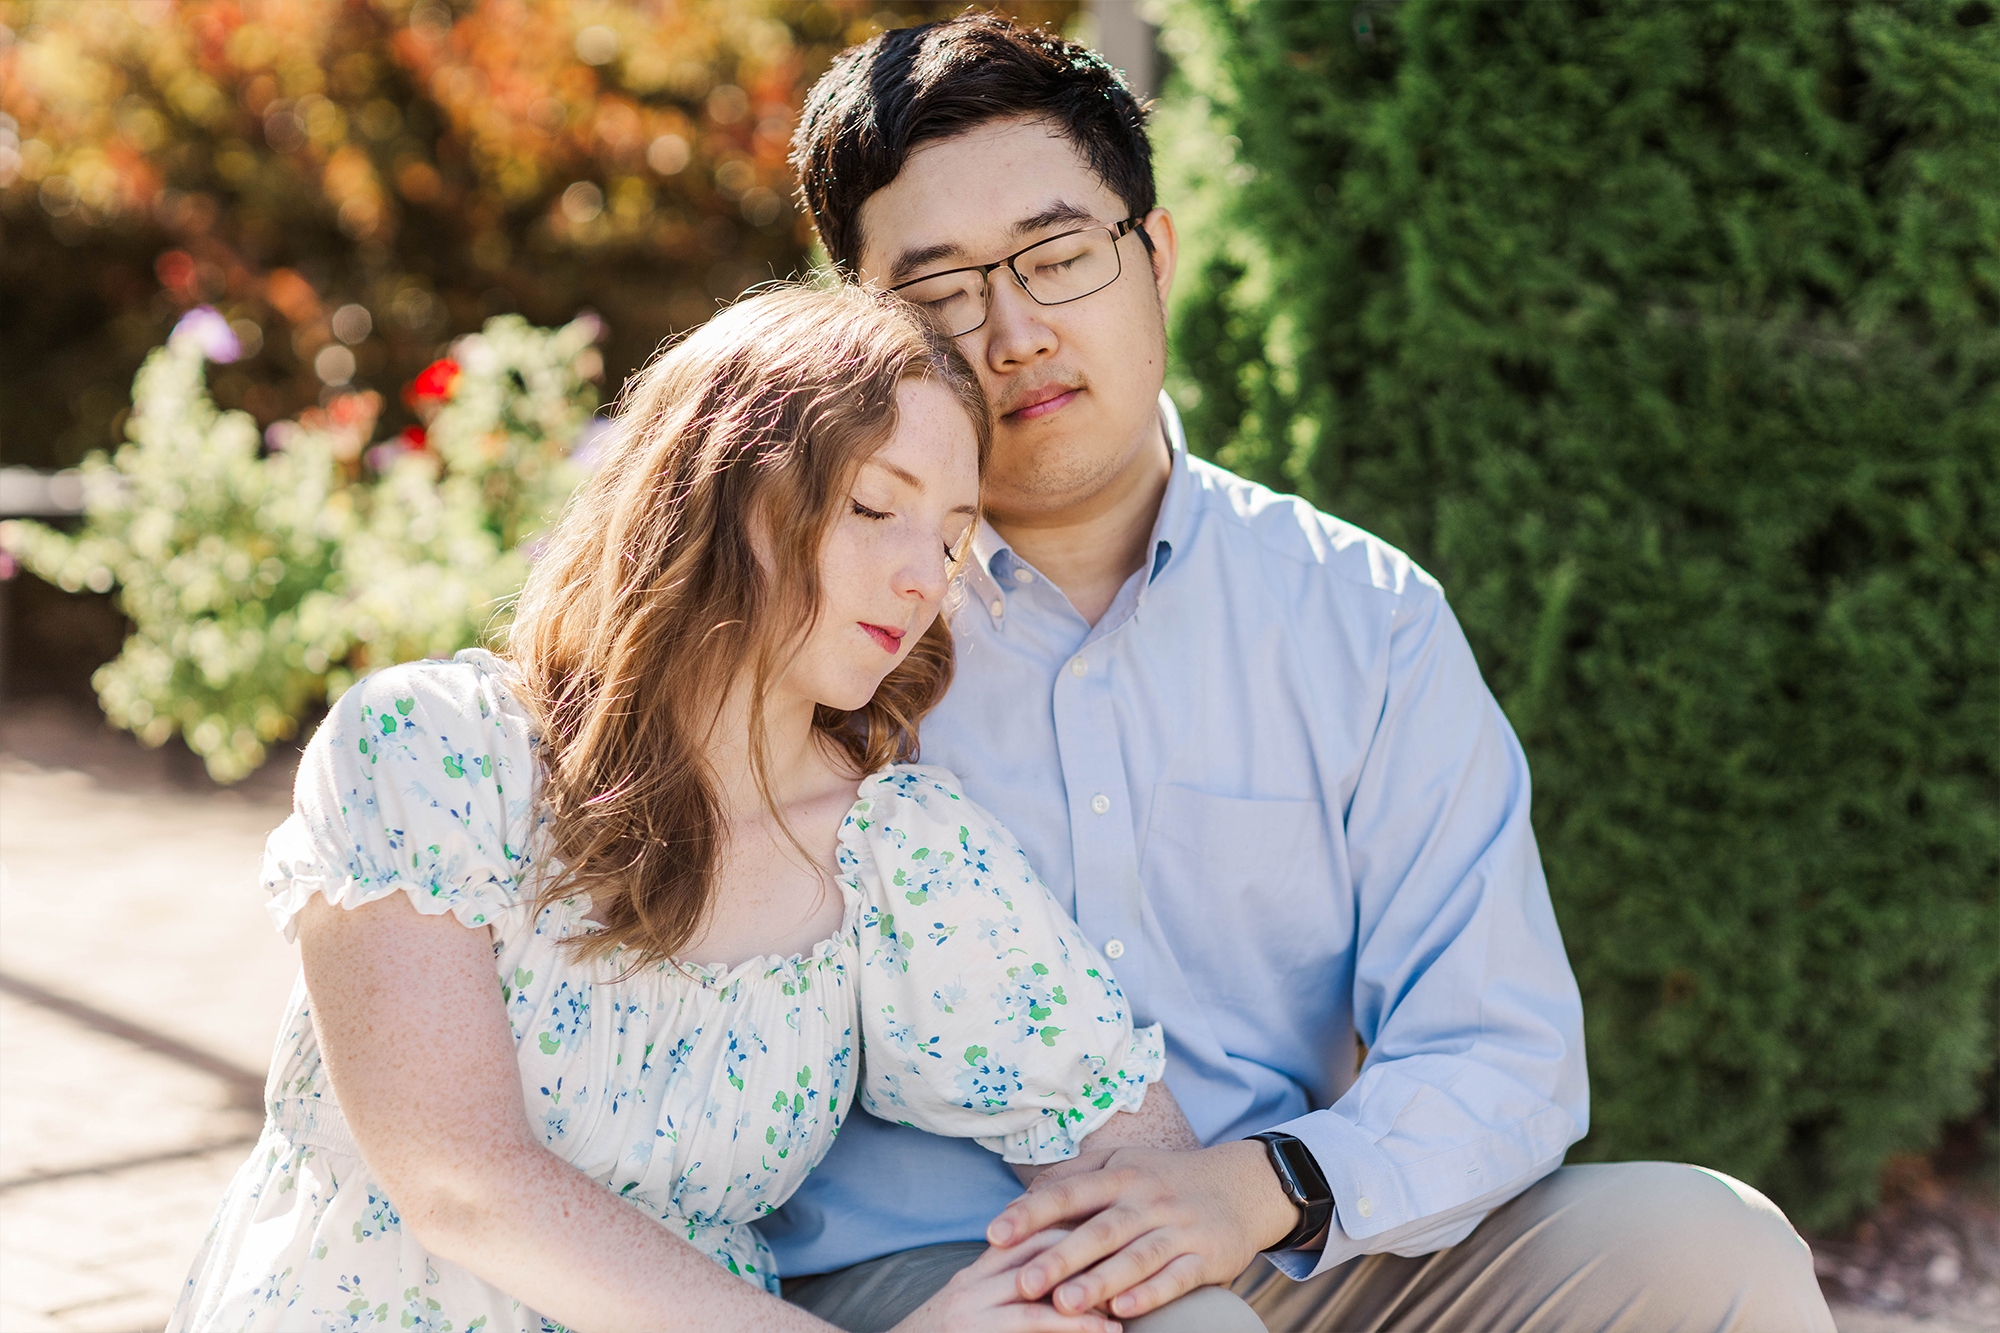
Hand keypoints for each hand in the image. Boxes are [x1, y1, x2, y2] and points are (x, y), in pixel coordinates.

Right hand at [888, 1229, 1123, 1332]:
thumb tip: (1058, 1283)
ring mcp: (972, 1306)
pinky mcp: (975, 1331)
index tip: (1116, 1233)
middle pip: (1043, 1243)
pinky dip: (1072, 1325)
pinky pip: (1031, 1323)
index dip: (1077, 1226)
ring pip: (1041, 1284)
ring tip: (1123, 1312)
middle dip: (1091, 1253)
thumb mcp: (974, 1308)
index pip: (1034, 1227)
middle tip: (1131, 1267)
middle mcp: (975, 1279)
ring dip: (1088, 1295)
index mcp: (979, 1268)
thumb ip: (1009, 1288)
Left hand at [985, 1141, 1299, 1319]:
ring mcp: (1178, 1228)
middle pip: (1099, 1230)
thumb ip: (1072, 1178)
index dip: (1031, 1213)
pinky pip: (1176, 1278)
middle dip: (1060, 1257)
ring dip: (1100, 1282)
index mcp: (1120, 1176)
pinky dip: (1150, 1295)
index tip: (995, 1234)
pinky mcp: (1206, 1257)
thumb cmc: (1166, 1178)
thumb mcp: (1122, 1164)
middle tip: (1023, 1283)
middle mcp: (1147, 1199)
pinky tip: (1123, 1312)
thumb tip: (1019, 1200)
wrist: (1243, 1185)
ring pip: (1135, 1257)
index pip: (1069, 1192)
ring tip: (1066, 1305)